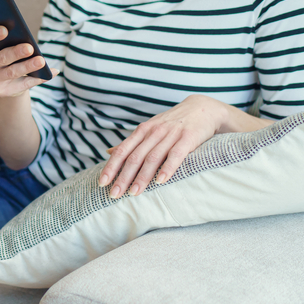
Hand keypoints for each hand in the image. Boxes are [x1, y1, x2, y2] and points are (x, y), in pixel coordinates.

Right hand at [0, 26, 53, 97]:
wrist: (5, 80)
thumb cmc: (6, 54)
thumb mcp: (3, 46)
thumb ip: (10, 40)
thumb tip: (27, 38)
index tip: (5, 29)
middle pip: (1, 58)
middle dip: (15, 53)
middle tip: (29, 47)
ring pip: (12, 72)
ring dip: (27, 66)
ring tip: (41, 61)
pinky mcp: (2, 91)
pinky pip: (22, 85)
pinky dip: (36, 79)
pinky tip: (47, 74)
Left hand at [99, 95, 225, 198]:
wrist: (202, 109)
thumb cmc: (172, 123)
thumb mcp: (149, 129)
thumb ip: (131, 142)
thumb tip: (108, 152)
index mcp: (142, 131)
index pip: (122, 151)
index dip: (111, 167)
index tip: (101, 183)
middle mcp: (153, 132)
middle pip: (134, 157)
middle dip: (123, 177)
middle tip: (114, 194)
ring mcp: (170, 134)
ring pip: (152, 158)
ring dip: (142, 177)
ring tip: (134, 193)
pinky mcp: (188, 138)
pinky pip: (176, 154)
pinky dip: (167, 168)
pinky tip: (161, 181)